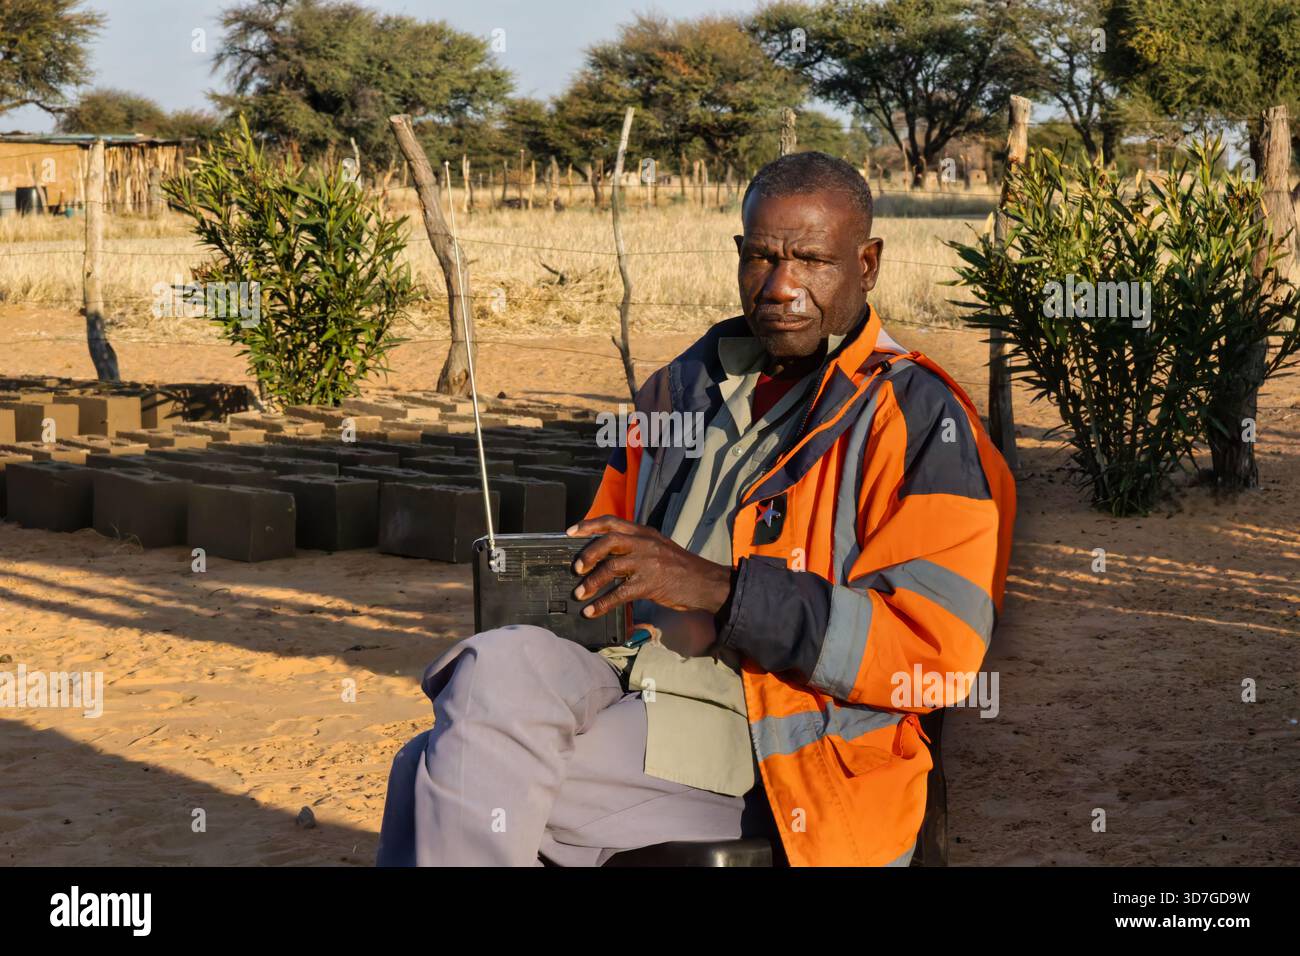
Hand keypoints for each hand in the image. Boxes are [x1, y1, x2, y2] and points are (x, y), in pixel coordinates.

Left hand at [567, 515, 732, 618]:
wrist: (705, 583)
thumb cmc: (681, 567)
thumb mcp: (659, 547)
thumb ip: (637, 546)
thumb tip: (608, 555)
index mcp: (644, 532)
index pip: (611, 522)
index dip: (588, 525)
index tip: (570, 532)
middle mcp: (644, 543)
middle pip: (608, 541)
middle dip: (587, 554)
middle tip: (576, 568)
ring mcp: (647, 563)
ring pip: (610, 568)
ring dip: (591, 583)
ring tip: (579, 594)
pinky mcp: (650, 584)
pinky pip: (619, 593)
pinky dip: (602, 603)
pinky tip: (593, 611)